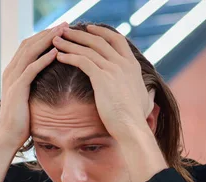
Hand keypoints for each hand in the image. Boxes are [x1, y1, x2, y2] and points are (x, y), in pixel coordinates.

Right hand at [0, 23, 65, 152]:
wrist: (8, 137)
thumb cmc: (21, 121)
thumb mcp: (28, 98)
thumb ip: (34, 86)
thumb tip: (49, 80)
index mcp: (13, 72)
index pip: (28, 45)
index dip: (44, 35)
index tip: (61, 30)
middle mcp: (11, 72)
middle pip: (29, 43)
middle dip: (48, 32)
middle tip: (65, 24)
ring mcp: (12, 79)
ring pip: (30, 52)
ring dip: (47, 40)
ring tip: (63, 32)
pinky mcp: (17, 89)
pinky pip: (31, 69)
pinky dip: (43, 59)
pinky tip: (56, 52)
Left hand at [53, 25, 166, 181]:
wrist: (131, 127)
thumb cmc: (135, 119)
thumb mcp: (145, 100)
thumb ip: (145, 93)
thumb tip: (149, 94)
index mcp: (132, 65)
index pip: (117, 40)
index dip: (102, 33)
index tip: (89, 29)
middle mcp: (123, 63)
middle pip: (99, 40)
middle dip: (80, 34)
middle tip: (65, 30)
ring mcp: (113, 68)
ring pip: (88, 48)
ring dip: (70, 43)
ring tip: (56, 40)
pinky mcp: (101, 77)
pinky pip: (82, 61)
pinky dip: (69, 56)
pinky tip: (58, 56)